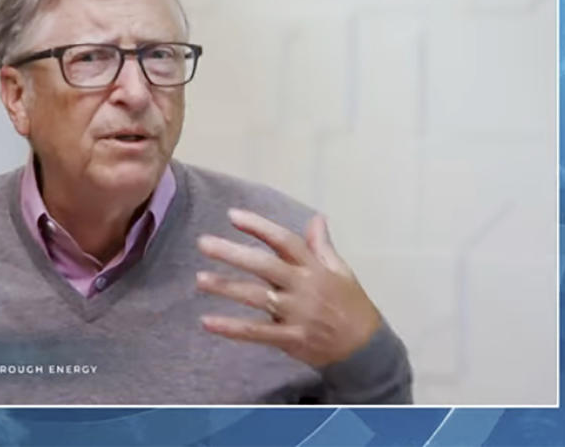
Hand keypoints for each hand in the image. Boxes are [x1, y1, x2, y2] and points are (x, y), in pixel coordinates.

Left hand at [196, 210, 380, 367]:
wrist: (365, 348)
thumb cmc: (350, 305)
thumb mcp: (341, 271)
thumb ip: (322, 246)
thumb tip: (317, 218)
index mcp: (313, 268)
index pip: (284, 241)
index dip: (259, 227)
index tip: (233, 215)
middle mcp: (302, 287)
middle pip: (264, 265)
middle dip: (233, 253)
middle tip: (203, 243)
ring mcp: (296, 314)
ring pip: (256, 297)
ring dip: (226, 288)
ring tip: (199, 279)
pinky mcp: (290, 338)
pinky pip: (256, 332)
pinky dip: (231, 328)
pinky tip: (208, 321)